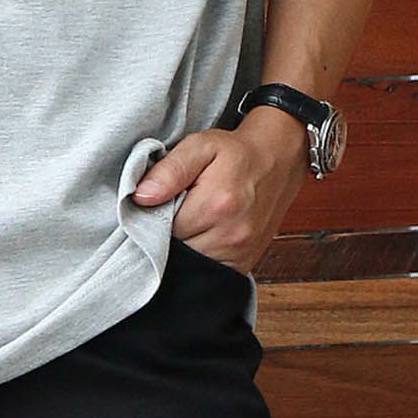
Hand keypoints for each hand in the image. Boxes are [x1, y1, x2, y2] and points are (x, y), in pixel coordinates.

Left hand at [129, 111, 309, 275]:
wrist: (277, 160)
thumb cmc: (236, 152)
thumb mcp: (200, 146)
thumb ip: (169, 170)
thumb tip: (140, 197)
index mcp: (215, 205)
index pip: (161, 228)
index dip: (156, 214)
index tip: (164, 199)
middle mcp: (230, 235)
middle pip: (175, 249)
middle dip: (170, 232)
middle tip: (180, 206)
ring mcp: (240, 253)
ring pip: (189, 264)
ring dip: (185, 245)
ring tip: (194, 218)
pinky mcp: (244, 264)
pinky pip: (208, 271)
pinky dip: (201, 255)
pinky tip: (205, 232)